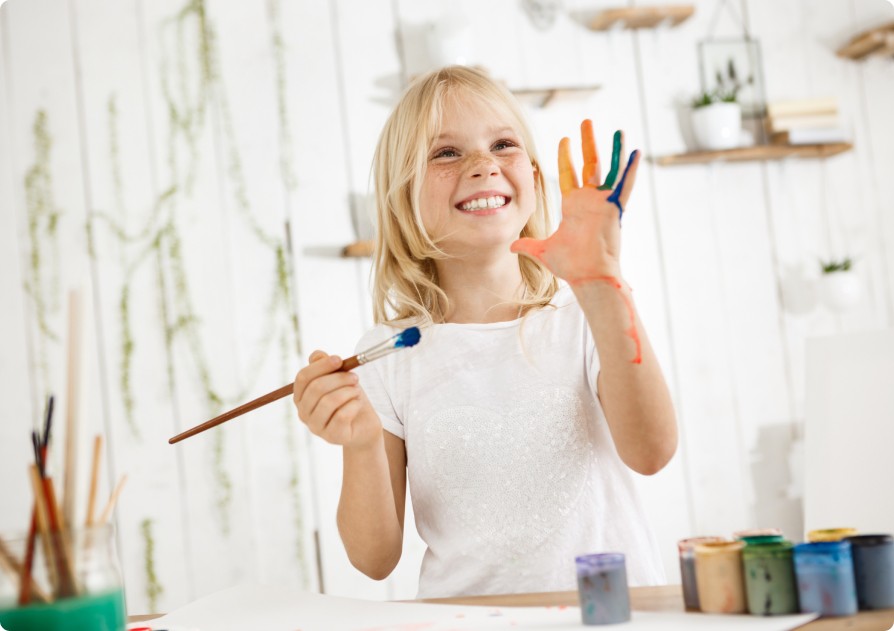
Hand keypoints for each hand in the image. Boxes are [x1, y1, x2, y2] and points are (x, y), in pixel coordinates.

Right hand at [293, 350, 382, 449]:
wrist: (364, 424)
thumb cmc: (348, 399)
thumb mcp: (339, 378)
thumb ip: (326, 366)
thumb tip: (317, 355)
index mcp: (301, 396)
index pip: (303, 378)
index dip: (321, 366)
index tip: (339, 359)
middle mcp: (303, 413)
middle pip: (316, 388)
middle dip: (339, 378)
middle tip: (355, 377)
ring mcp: (316, 427)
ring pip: (328, 401)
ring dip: (348, 391)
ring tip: (357, 392)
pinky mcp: (332, 437)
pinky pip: (342, 415)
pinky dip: (354, 405)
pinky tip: (357, 405)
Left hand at [511, 120, 639, 281]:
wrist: (587, 276)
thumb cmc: (571, 265)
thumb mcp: (543, 250)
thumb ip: (528, 245)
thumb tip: (511, 246)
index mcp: (574, 205)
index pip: (569, 173)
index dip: (567, 156)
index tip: (565, 138)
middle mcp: (589, 200)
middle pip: (589, 164)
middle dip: (587, 142)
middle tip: (586, 121)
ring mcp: (603, 203)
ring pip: (609, 170)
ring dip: (613, 150)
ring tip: (617, 131)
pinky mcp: (614, 209)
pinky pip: (624, 186)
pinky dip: (631, 170)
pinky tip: (636, 152)